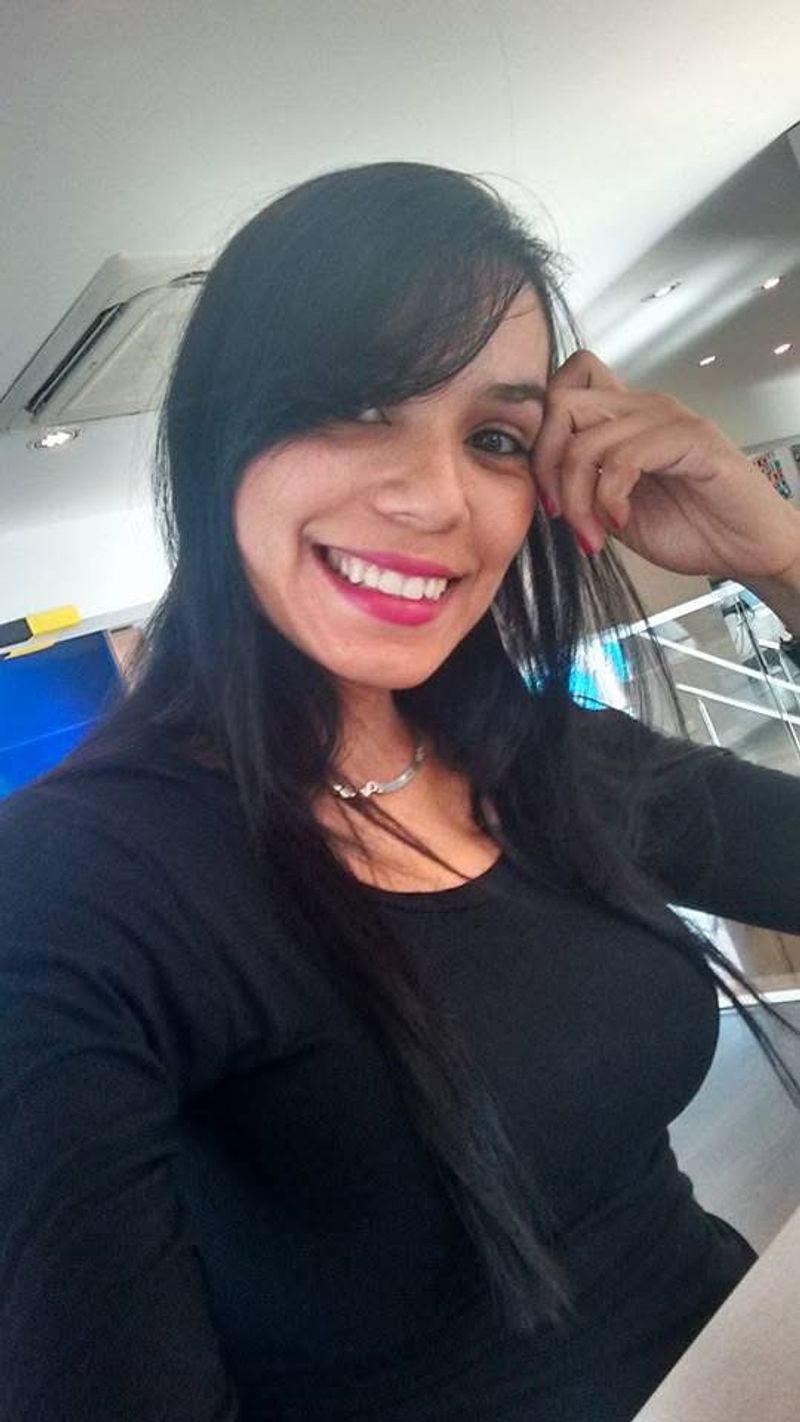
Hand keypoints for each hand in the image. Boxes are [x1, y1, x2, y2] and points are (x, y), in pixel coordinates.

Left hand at [532, 350, 799, 580]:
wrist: (747, 550)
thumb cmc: (692, 528)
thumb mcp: (614, 510)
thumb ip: (582, 486)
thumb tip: (540, 484)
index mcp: (624, 418)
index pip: (564, 385)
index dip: (540, 435)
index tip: (547, 492)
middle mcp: (644, 407)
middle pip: (562, 403)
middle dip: (547, 466)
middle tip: (560, 513)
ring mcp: (669, 419)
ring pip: (586, 438)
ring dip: (577, 496)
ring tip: (593, 532)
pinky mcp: (692, 440)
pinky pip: (624, 458)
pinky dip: (609, 497)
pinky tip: (621, 520)